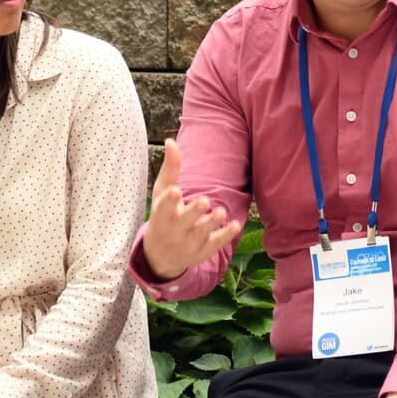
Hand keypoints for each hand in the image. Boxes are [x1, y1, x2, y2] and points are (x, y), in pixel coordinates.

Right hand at [144, 138, 241, 279]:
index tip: (176, 191)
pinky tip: (236, 225)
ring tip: (221, 212)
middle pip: (185, 222)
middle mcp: (175, 230)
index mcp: (162, 215)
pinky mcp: (203, 251)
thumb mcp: (161, 194)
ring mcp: (189, 243)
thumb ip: (170, 169)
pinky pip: (216, 244)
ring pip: (202, 233)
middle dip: (194, 212)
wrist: (160, 257)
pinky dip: (225, 236)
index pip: (164, 208)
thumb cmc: (163, 217)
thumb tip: (171, 140)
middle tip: (204, 201)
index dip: (170, 201)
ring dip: (212, 223)